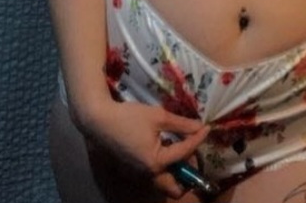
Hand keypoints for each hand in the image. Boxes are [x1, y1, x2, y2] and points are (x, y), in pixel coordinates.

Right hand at [83, 99, 209, 198]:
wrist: (99, 121)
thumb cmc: (129, 117)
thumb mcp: (158, 116)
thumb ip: (180, 124)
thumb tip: (198, 126)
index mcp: (156, 162)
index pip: (184, 152)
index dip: (197, 139)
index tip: (206, 129)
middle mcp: (149, 174)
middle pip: (175, 189)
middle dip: (188, 176)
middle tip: (192, 156)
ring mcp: (139, 175)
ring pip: (164, 185)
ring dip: (176, 174)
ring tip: (179, 151)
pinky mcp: (133, 171)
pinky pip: (154, 176)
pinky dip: (164, 167)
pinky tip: (163, 148)